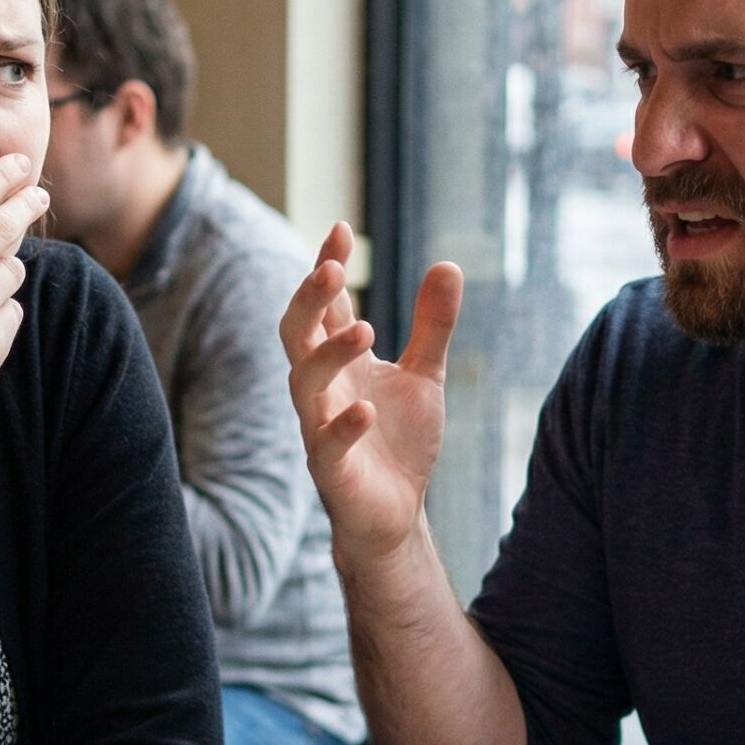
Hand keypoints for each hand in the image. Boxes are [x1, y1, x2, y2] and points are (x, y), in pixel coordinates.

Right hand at [278, 222, 461, 570]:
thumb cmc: (398, 443)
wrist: (394, 514)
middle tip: (330, 269)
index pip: (324, 306)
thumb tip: (448, 264)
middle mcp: (322, 389)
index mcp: (339, 362)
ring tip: (364, 331)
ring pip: (302, 384)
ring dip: (327, 355)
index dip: (325, 267)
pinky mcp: (332, 471)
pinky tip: (367, 409)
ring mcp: (320, 428)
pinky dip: (343, 426)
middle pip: (296, 334)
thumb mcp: (423, 376)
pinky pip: (325, 445)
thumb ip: (431, 326)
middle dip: (308, 300)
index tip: (340, 230)